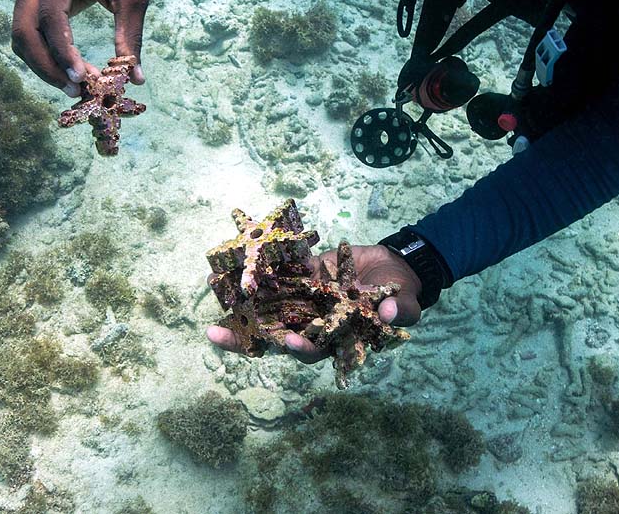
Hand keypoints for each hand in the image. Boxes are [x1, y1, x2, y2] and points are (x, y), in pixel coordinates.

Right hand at [11, 0, 151, 95]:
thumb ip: (131, 35)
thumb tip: (134, 78)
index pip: (50, 15)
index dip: (61, 50)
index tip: (80, 78)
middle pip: (24, 28)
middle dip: (46, 64)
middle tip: (75, 90)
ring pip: (21, 33)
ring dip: (43, 64)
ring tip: (76, 85)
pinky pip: (28, 30)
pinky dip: (44, 54)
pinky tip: (69, 70)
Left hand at [205, 244, 422, 363]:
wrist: (393, 268)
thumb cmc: (400, 294)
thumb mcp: (405, 303)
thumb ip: (398, 310)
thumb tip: (389, 313)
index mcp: (336, 339)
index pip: (314, 350)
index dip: (301, 349)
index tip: (291, 343)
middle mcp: (314, 324)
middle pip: (277, 336)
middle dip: (248, 336)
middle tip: (219, 333)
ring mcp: (304, 302)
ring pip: (269, 309)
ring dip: (241, 308)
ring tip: (214, 301)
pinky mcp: (302, 278)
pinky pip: (276, 278)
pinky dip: (257, 274)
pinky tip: (234, 267)